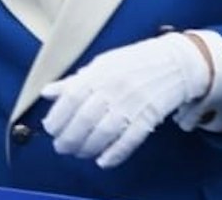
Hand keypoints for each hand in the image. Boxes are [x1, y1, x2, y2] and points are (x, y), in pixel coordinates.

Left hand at [40, 33, 210, 168]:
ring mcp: (133, 102)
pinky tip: (103, 160)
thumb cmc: (134, 63)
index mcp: (99, 73)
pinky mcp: (149, 116)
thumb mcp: (101, 65)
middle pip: (85, 118)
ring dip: (88, 147)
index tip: (50, 128)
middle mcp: (114, 87)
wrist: (175, 62)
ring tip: (79, 153)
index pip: (71, 97)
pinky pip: (129, 139)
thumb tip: (47, 92)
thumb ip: (74, 81)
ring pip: (104, 132)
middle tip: (62, 147)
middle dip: (69, 138)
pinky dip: (114, 153)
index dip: (58, 116)